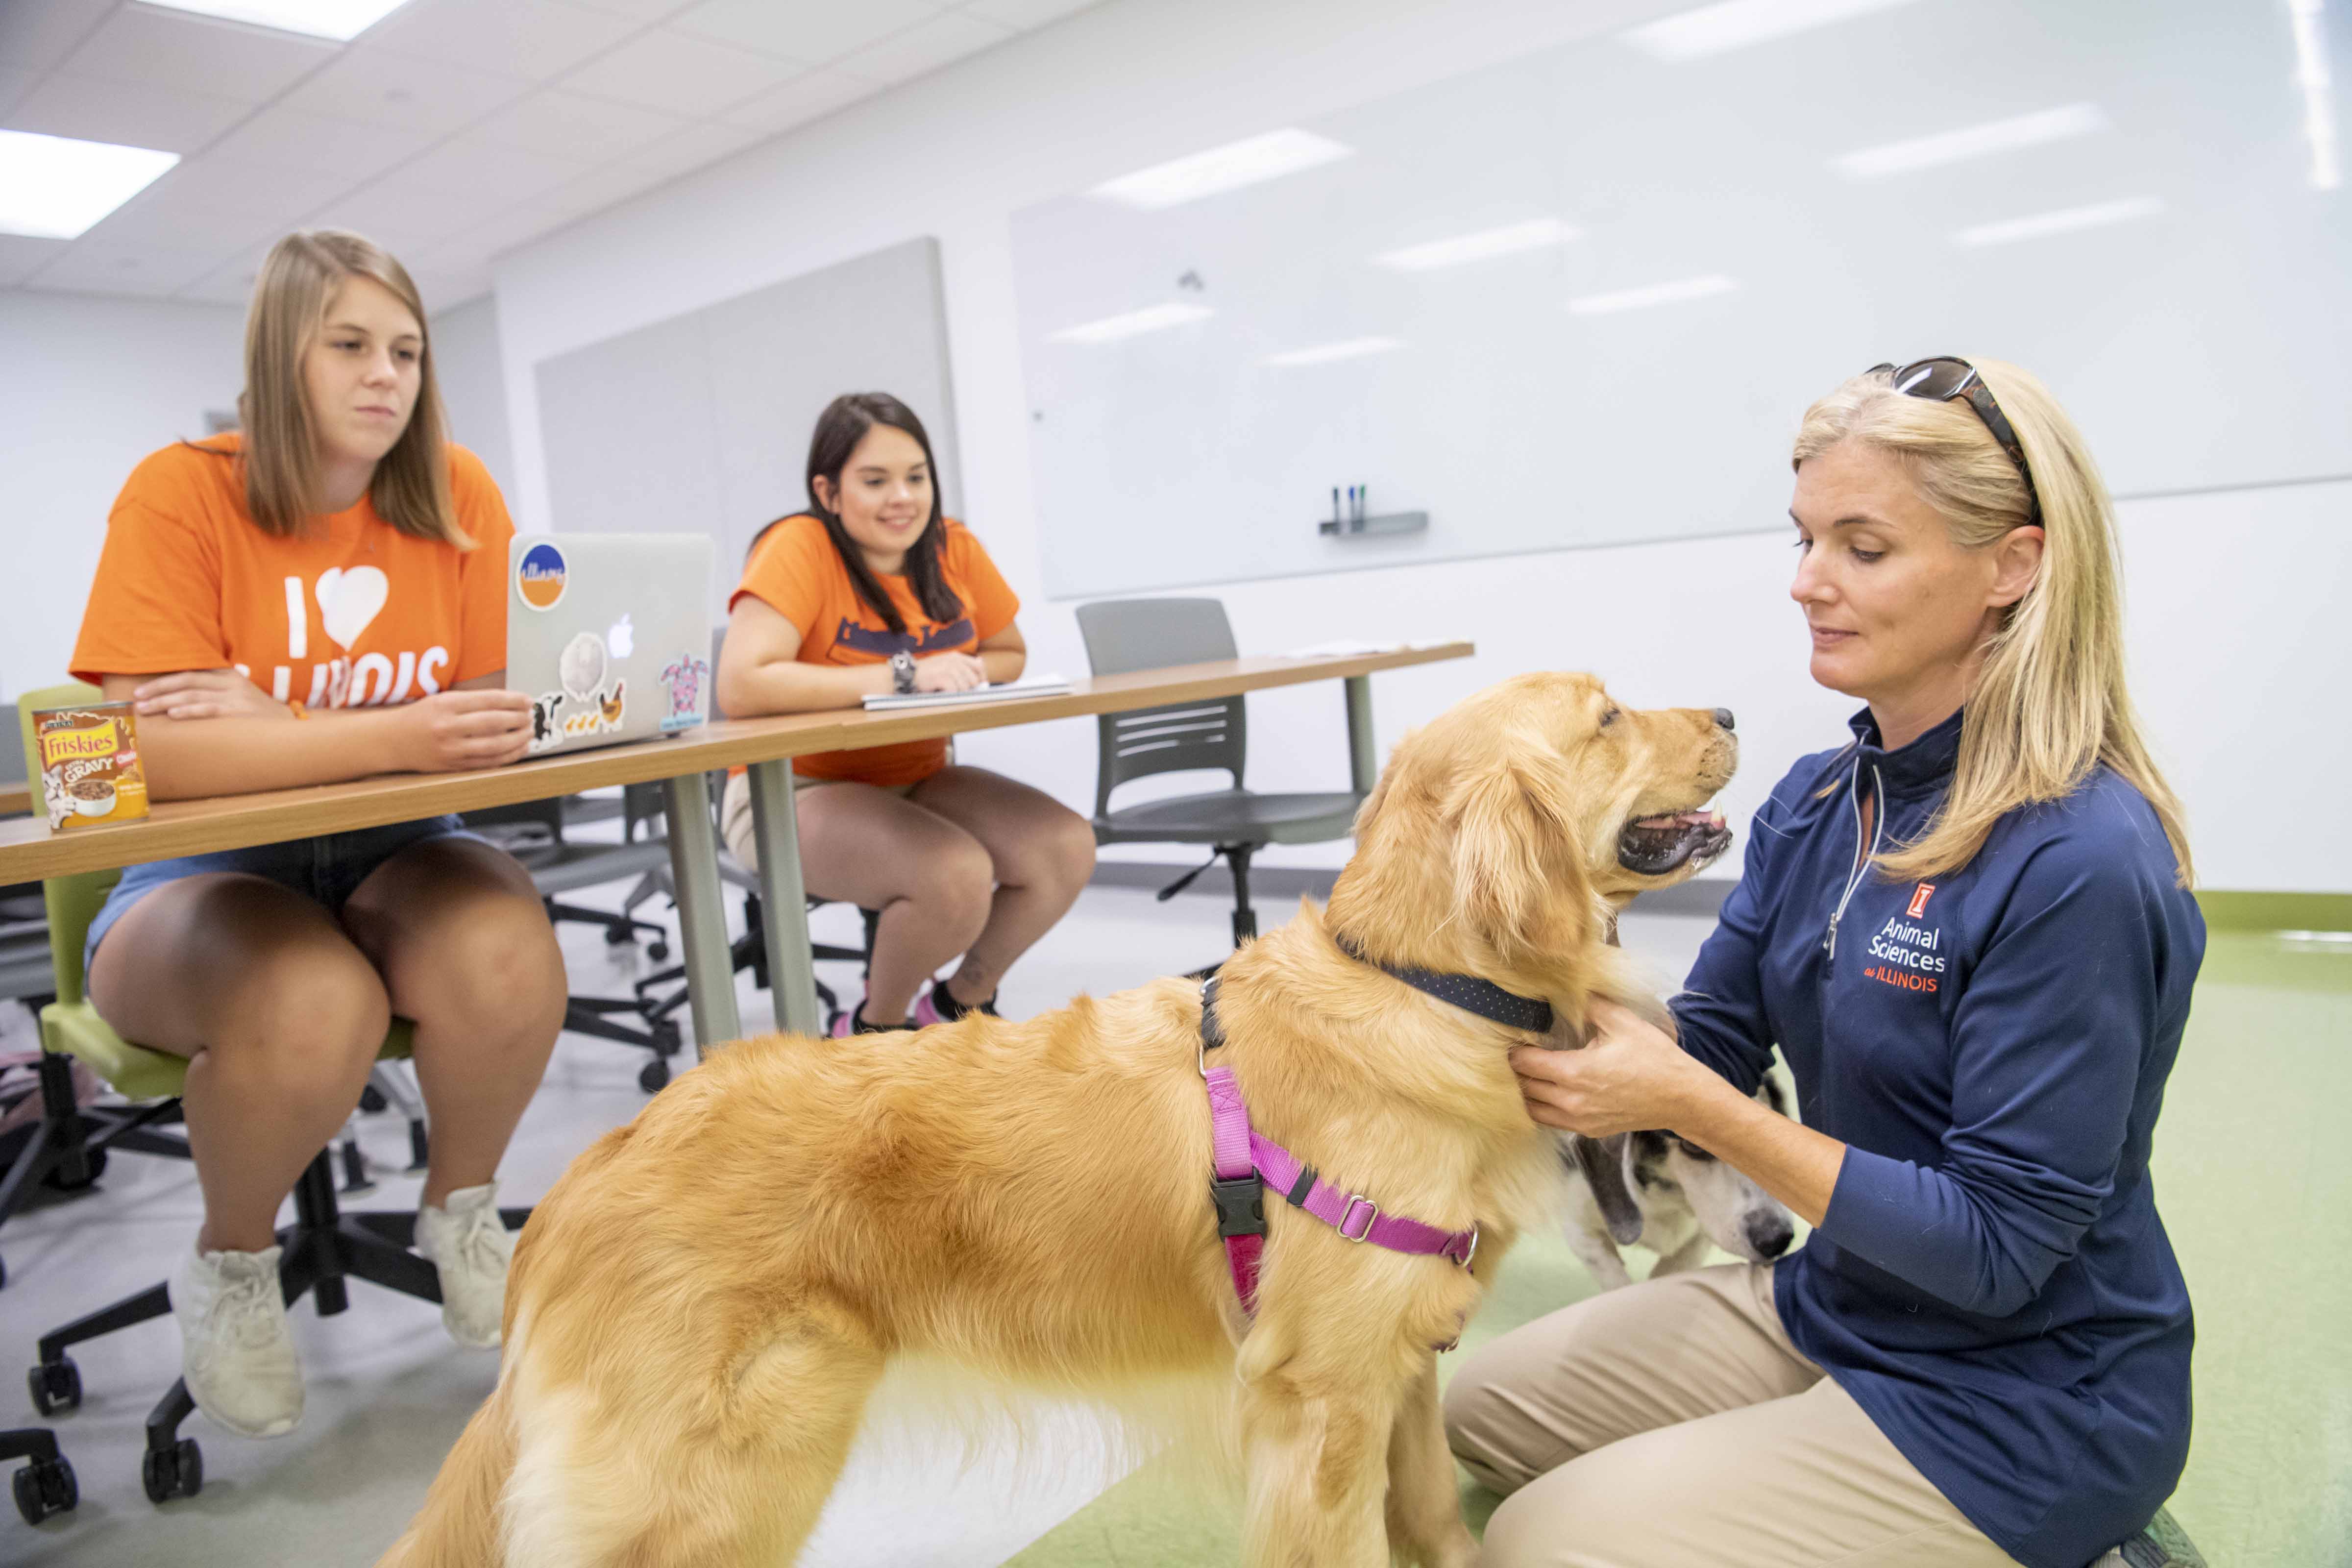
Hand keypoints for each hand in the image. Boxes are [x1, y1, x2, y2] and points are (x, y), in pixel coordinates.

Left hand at [132, 669, 288, 721]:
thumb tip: (176, 701)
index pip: (189, 672)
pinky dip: (189, 710)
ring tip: (146, 709)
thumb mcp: (236, 697)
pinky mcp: (239, 712)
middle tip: (136, 699)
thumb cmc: (257, 717)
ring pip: (192, 694)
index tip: (141, 689)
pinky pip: (209, 709)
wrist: (290, 728)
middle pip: (186, 680)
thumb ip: (212, 693)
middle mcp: (230, 682)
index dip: (162, 680)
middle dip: (157, 689)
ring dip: (165, 701)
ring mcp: (235, 697)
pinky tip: (173, 714)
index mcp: (227, 674)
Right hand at [397, 690, 533, 772]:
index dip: (512, 701)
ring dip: (518, 739)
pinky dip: (508, 756)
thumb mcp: (441, 699)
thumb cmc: (420, 716)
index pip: (487, 701)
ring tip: (530, 732)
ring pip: (494, 746)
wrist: (391, 741)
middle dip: (518, 719)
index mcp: (445, 705)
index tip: (528, 700)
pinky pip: (487, 763)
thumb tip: (508, 702)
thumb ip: (471, 701)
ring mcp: (451, 749)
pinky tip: (520, 749)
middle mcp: (448, 727)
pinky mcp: (454, 766)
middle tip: (531, 716)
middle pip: (494, 723)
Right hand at [912, 652, 987, 692]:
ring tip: (948, 692)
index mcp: (956, 656)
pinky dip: (950, 695)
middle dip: (968, 689)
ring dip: (958, 693)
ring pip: (965, 687)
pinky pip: (954, 690)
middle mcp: (954, 661)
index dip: (981, 678)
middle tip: (958, 692)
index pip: (979, 667)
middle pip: (973, 680)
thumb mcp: (946, 663)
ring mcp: (948, 668)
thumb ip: (963, 663)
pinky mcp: (942, 677)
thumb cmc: (929, 672)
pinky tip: (943, 692)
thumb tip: (981, 661)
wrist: (909, 674)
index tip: (978, 687)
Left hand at [1508, 999, 1717, 1137]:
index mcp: (1575, 1072)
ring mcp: (1579, 1120)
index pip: (1524, 1063)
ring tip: (1530, 1072)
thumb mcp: (1623, 1022)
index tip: (1514, 1037)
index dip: (1514, 1049)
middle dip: (1516, 1070)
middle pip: (1523, 1087)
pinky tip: (1547, 1090)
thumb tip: (1568, 991)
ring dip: (1526, 1091)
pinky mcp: (1588, 1131)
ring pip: (1532, 1109)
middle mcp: (1571, 1101)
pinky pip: (1550, 1121)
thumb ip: (1590, 1005)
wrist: (1681, 1098)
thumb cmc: (1654, 1058)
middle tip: (1518, 1052)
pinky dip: (1541, 1107)